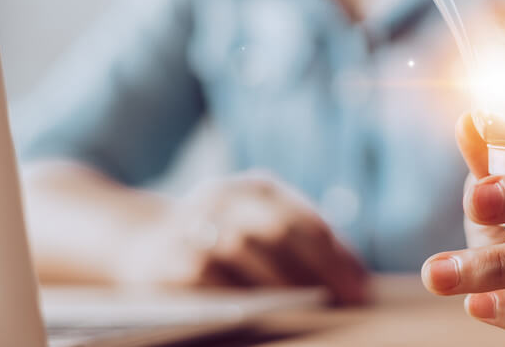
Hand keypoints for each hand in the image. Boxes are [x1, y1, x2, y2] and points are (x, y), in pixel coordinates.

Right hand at [116, 172, 368, 303]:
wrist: (143, 240)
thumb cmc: (224, 242)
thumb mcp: (260, 228)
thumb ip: (301, 246)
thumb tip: (355, 283)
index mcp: (259, 189)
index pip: (308, 222)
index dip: (338, 258)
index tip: (361, 292)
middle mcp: (226, 197)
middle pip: (280, 231)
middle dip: (318, 272)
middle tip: (344, 305)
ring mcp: (194, 223)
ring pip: (243, 249)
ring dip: (280, 285)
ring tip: (310, 314)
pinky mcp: (167, 256)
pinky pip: (207, 276)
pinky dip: (235, 296)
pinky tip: (258, 315)